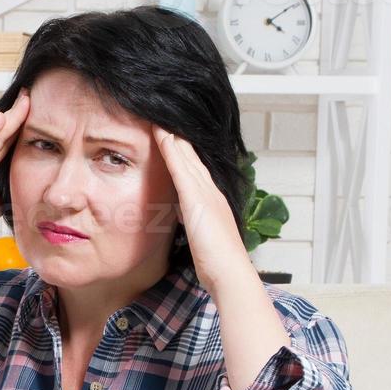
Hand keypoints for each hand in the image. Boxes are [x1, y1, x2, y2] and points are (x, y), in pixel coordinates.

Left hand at [151, 124, 250, 291]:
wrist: (230, 273)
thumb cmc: (218, 263)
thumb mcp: (203, 238)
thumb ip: (194, 224)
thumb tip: (185, 219)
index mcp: (212, 200)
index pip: (195, 170)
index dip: (183, 152)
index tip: (171, 136)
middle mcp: (211, 191)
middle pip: (192, 157)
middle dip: (178, 137)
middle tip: (164, 117)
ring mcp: (205, 193)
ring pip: (187, 156)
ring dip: (173, 136)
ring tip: (160, 117)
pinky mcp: (197, 198)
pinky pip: (181, 168)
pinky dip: (171, 149)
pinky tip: (161, 134)